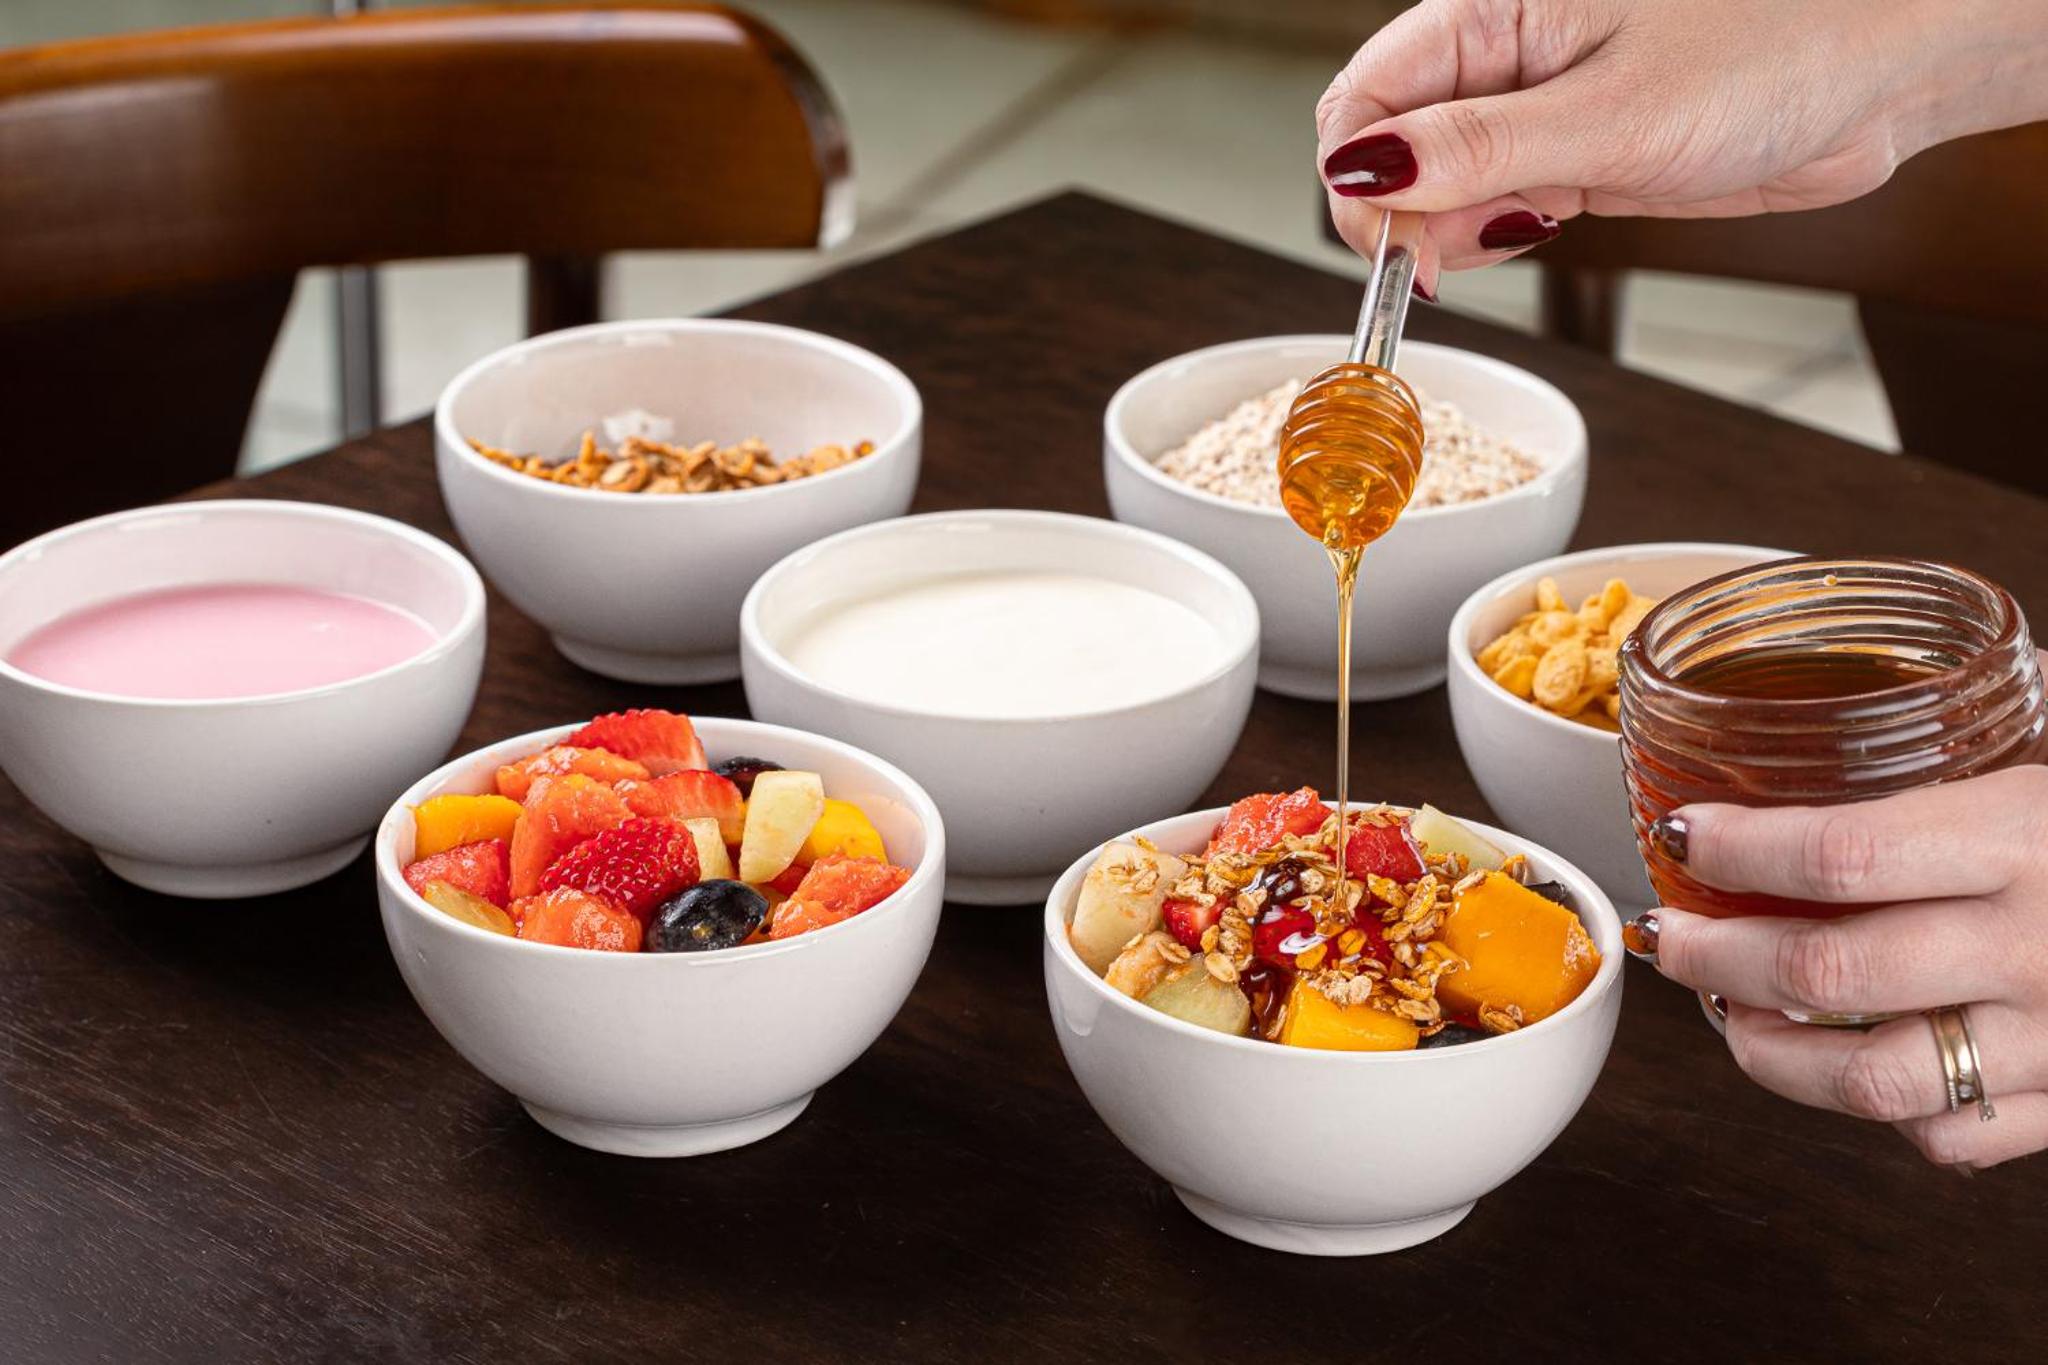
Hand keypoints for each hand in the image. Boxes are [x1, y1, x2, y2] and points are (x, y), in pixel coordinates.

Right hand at [1315, 0, 2047, 291]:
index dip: (1357, 174)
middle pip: (1390, 144)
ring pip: (1436, 182)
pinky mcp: (1577, 154)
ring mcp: (1538, 108)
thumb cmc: (1781, 45)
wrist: (1888, 67)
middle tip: (1433, 270)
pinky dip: (1486, 235)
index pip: (1367, 94)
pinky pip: (1492, 202)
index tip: (1387, 243)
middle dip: (1394, 213)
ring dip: (1440, 233)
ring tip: (1498, 243)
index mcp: (1493, 9)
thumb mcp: (1612, 111)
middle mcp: (1504, 55)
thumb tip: (1366, 170)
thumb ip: (1479, 148)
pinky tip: (1519, 239)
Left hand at [1637, 765, 2047, 1169]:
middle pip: (1826, 972)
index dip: (1737, 848)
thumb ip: (1954, 765)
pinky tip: (1848, 1068)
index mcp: (2026, 838)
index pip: (1839, 854)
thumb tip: (1817, 734)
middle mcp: (2037, 947)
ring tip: (1727, 1017)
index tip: (1676, 834)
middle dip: (1716, 958)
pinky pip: (1952, 1137)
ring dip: (1769, 1054)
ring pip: (1870, 1080)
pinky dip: (1882, 1116)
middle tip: (1671, 936)